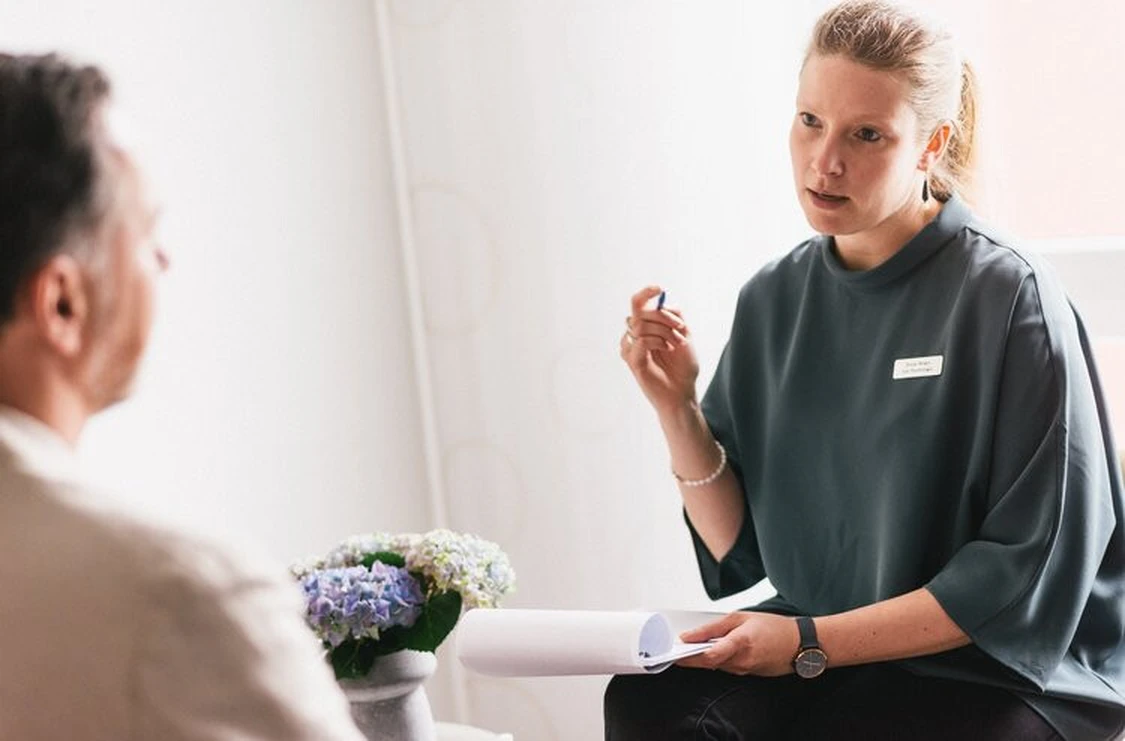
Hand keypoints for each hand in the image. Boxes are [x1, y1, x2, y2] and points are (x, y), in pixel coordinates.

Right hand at [619, 285, 698, 414]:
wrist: (684, 392)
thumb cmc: (683, 366)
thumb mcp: (685, 334)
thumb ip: (674, 316)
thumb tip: (662, 303)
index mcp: (646, 328)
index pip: (637, 303)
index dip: (645, 293)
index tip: (659, 289)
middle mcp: (634, 336)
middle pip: (640, 311)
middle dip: (663, 316)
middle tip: (681, 328)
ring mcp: (631, 349)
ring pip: (641, 325)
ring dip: (664, 331)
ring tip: (677, 343)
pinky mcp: (632, 362)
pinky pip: (640, 341)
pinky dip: (657, 341)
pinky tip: (667, 348)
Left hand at [676, 612, 799, 676]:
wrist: (799, 644)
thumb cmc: (773, 627)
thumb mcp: (741, 617)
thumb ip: (713, 628)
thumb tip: (689, 636)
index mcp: (741, 642)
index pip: (710, 655)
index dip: (689, 656)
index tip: (675, 652)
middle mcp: (742, 661)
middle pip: (708, 663)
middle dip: (690, 658)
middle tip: (676, 649)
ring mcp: (745, 670)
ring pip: (716, 666)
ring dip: (703, 657)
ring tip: (693, 645)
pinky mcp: (747, 675)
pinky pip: (726, 667)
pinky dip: (718, 659)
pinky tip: (715, 649)